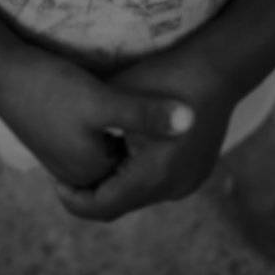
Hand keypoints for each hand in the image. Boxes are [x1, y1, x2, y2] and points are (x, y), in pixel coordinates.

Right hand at [0, 48, 195, 190]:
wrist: (2, 73)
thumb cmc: (52, 87)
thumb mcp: (104, 100)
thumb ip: (147, 114)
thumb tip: (193, 121)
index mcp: (93, 173)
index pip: (143, 173)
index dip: (167, 149)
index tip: (189, 118)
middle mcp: (78, 174)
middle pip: (127, 167)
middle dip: (151, 146)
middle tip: (179, 111)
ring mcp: (64, 159)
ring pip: (113, 153)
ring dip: (133, 137)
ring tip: (157, 106)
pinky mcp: (57, 140)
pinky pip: (97, 143)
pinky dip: (115, 130)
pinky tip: (126, 102)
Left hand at [53, 50, 236, 221]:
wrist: (219, 67)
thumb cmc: (164, 76)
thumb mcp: (117, 100)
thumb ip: (92, 131)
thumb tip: (56, 145)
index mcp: (151, 176)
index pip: (100, 207)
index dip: (72, 198)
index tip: (54, 180)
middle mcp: (172, 189)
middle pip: (120, 203)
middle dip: (94, 189)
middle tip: (67, 170)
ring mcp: (188, 182)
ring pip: (139, 194)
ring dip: (116, 181)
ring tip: (94, 156)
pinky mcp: (197, 172)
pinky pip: (158, 183)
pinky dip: (137, 173)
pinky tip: (125, 147)